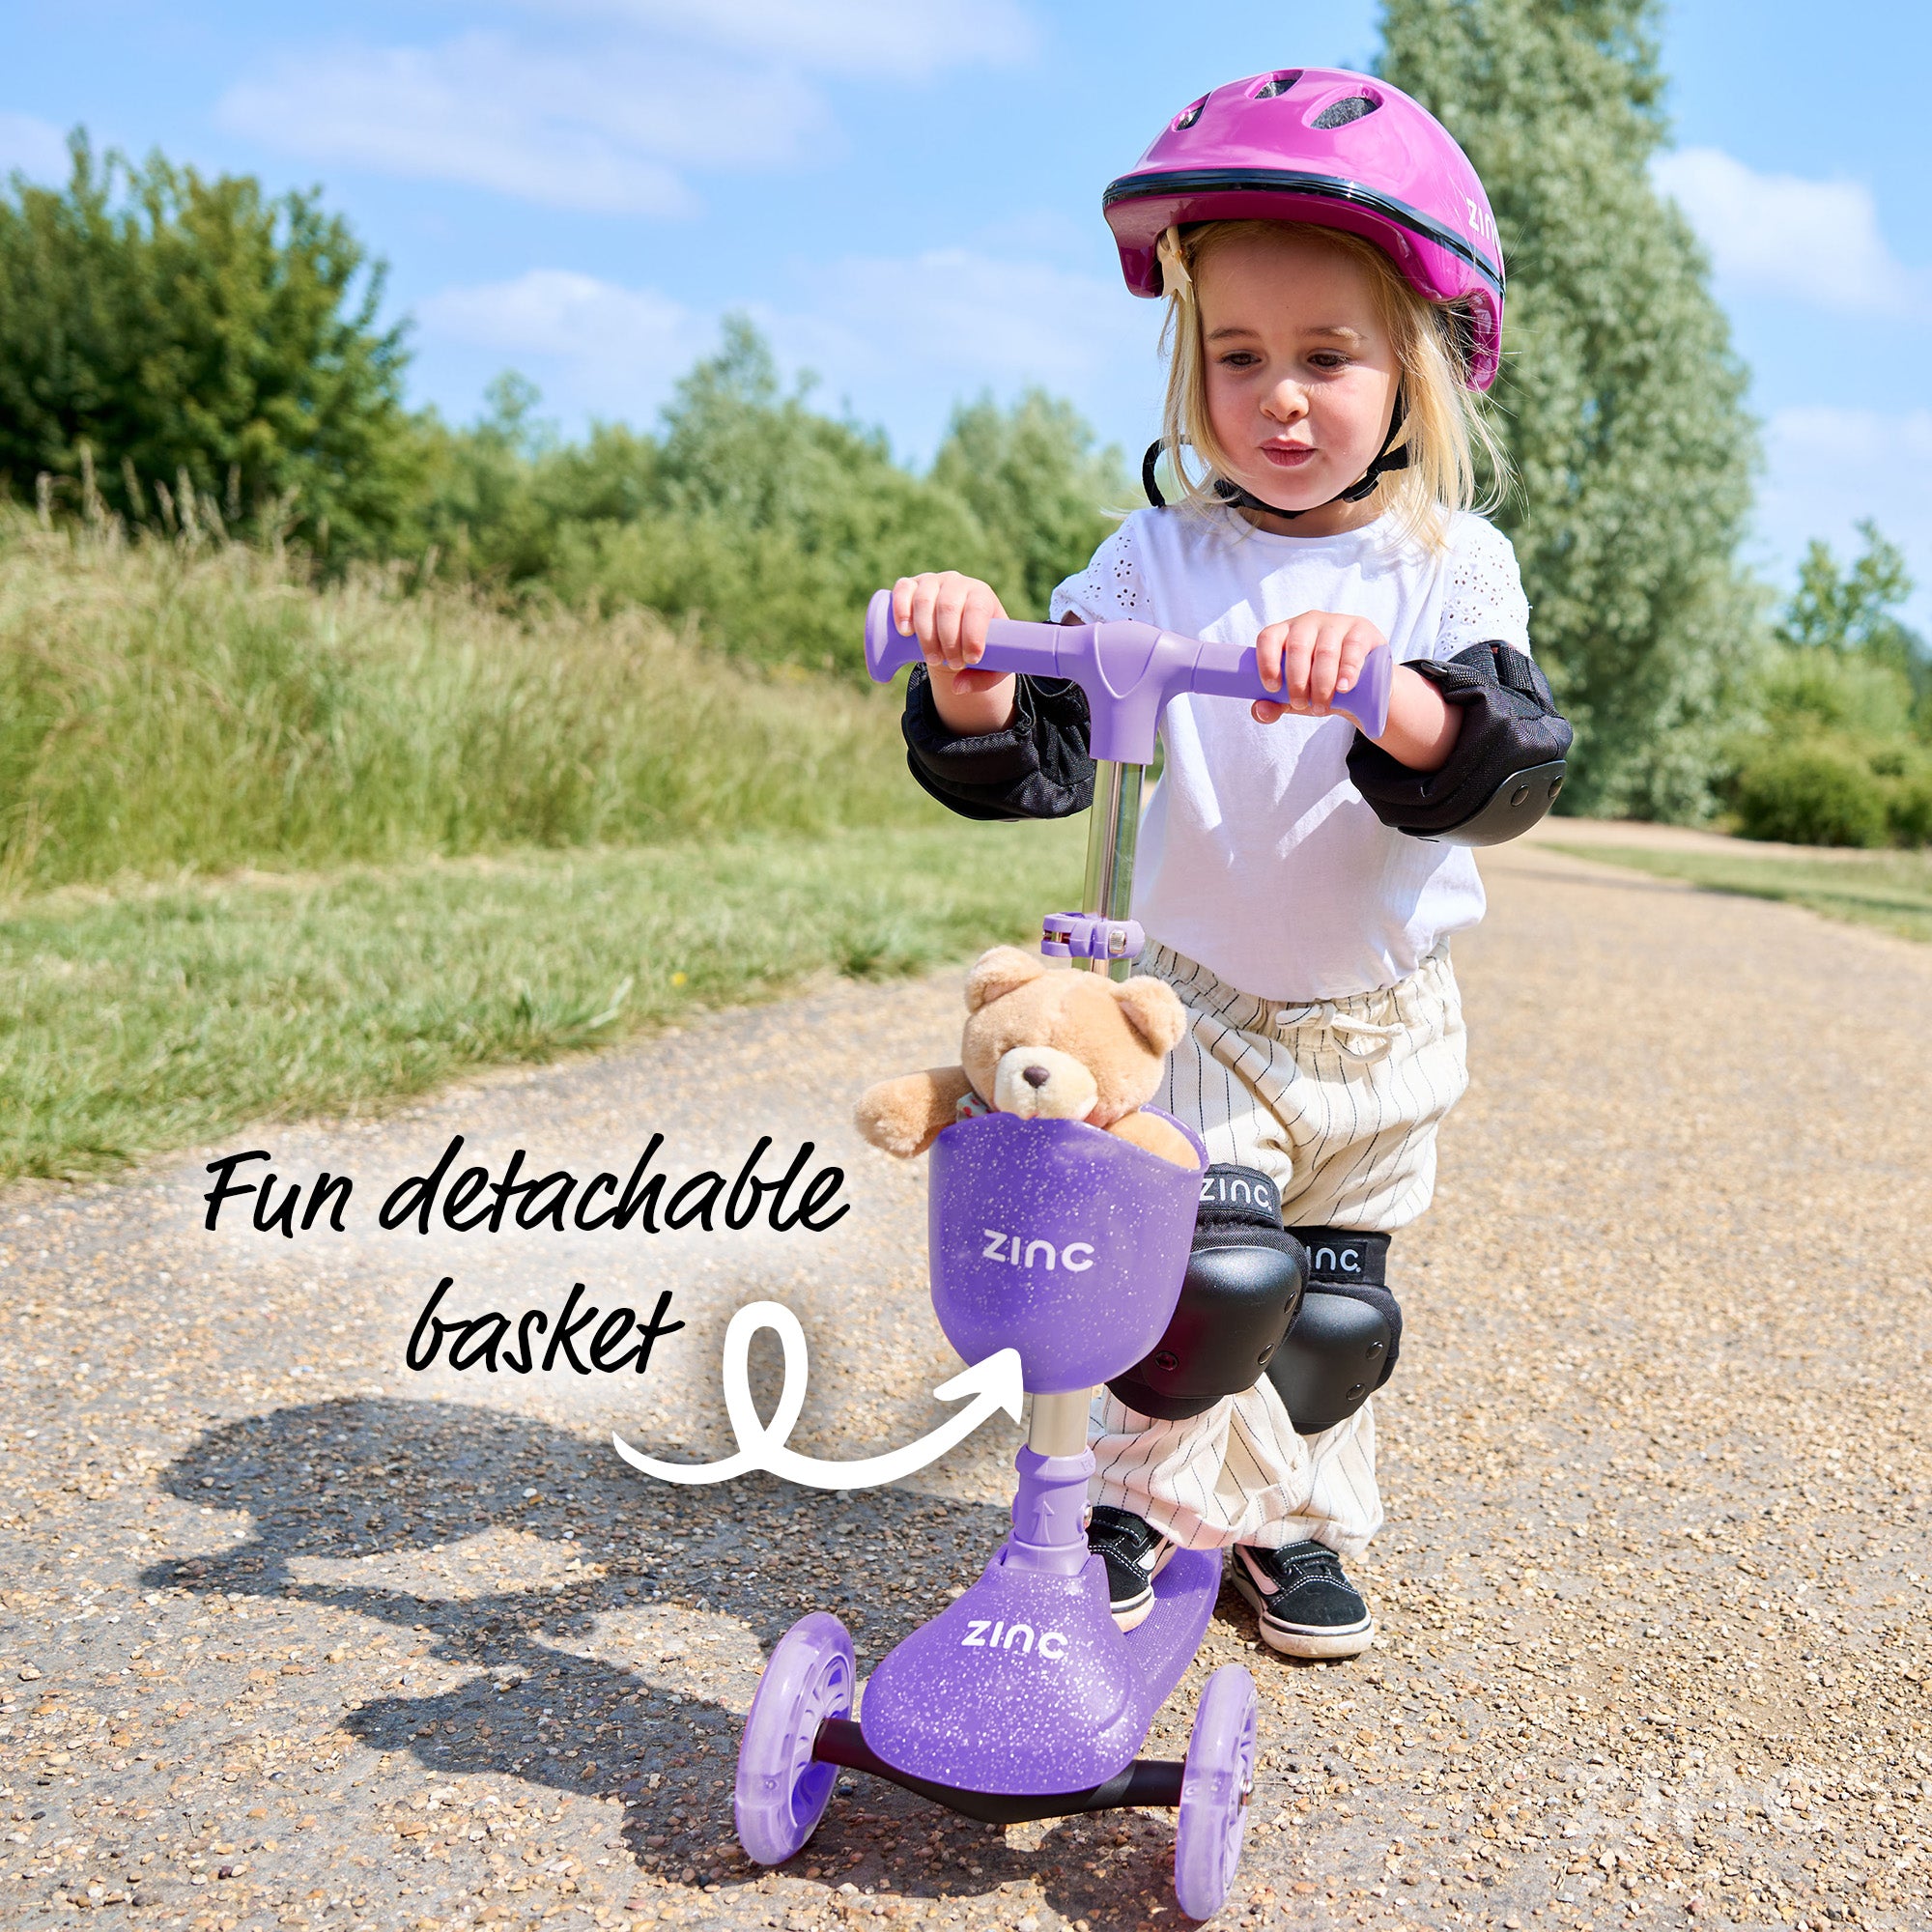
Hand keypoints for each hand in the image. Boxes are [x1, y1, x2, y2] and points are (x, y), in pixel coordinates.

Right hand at [891, 572, 1010, 694]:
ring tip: (932, 659)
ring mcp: (932, 582)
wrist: (954, 628)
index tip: (972, 659)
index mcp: (981, 595)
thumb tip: (957, 687)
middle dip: (949, 640)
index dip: (973, 634)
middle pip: (949, 606)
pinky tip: (905, 631)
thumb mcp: (993, 664)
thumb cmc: (977, 645)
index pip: (977, 609)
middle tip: (953, 664)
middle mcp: (957, 583)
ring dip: (926, 634)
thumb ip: (983, 679)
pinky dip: (901, 608)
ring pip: (925, 600)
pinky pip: (903, 589)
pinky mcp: (910, 586)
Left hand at [1251, 611, 1386, 723]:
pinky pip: (1352, 648)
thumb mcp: (1294, 696)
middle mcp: (1308, 623)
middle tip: (1301, 705)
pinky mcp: (1361, 630)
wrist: (1362, 682)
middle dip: (1297, 681)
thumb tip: (1261, 711)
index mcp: (1285, 633)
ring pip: (1325, 650)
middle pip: (1297, 646)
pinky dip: (1347, 671)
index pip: (1268, 637)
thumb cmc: (1318, 683)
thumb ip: (1274, 706)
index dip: (1267, 662)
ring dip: (1321, 683)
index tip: (1273, 688)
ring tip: (1321, 707)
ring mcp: (1336, 623)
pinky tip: (1343, 688)